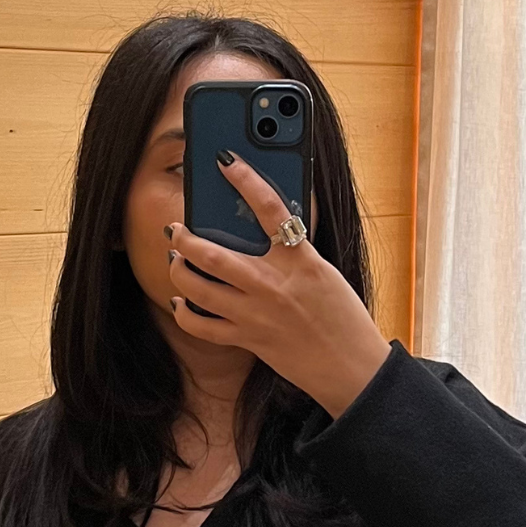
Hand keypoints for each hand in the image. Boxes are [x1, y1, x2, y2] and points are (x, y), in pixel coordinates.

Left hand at [166, 149, 392, 418]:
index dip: (245, 179)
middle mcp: (272, 285)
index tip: (225, 160)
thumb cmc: (343, 317)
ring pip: (199, 289)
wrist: (351, 366)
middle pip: (212, 255)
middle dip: (185, 238)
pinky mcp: (248, 340)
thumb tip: (263, 230)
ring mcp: (256, 315)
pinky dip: (185, 313)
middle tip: (175, 229)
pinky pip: (203, 327)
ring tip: (174, 260)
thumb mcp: (323, 272)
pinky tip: (181, 301)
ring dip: (178, 271)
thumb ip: (293, 252)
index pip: (270, 208)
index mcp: (299, 261)